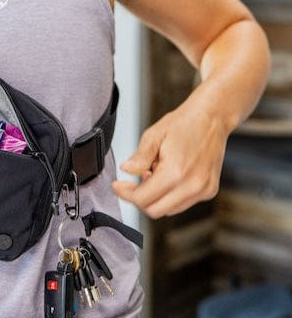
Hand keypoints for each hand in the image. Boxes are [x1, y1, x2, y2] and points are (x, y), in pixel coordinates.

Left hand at [112, 99, 227, 217]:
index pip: (143, 199)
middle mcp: (192, 185)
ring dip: (155, 198)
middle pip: (155, 210)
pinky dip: (170, 196)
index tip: (117, 186)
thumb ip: (139, 157)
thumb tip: (126, 170)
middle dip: (138, 199)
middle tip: (131, 183)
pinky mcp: (209, 191)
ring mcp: (203, 190)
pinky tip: (166, 177)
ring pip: (169, 210)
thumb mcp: (153, 135)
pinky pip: (183, 203)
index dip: (126, 194)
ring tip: (151, 174)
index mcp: (176, 172)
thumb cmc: (183, 123)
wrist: (211, 118)